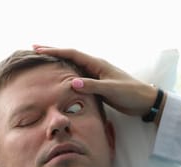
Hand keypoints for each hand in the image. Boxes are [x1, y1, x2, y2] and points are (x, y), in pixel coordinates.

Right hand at [33, 45, 160, 117]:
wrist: (145, 101)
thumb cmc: (130, 93)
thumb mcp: (111, 90)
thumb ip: (92, 86)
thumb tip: (72, 82)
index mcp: (97, 64)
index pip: (72, 54)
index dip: (55, 51)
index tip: (39, 49)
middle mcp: (96, 67)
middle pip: (70, 56)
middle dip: (53, 52)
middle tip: (35, 49)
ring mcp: (97, 76)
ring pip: (73, 66)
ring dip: (59, 63)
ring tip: (44, 61)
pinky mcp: (99, 85)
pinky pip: (79, 77)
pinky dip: (67, 75)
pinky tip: (61, 79)